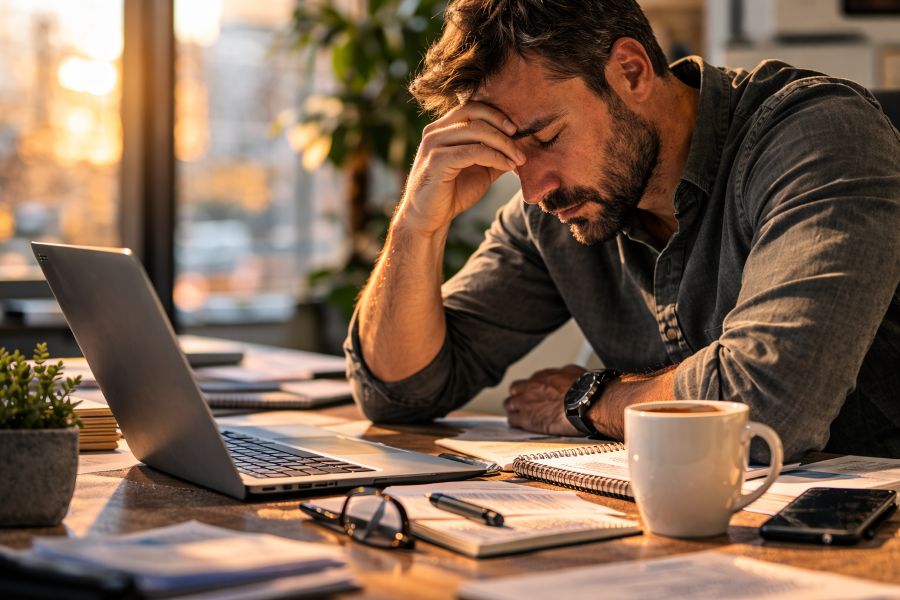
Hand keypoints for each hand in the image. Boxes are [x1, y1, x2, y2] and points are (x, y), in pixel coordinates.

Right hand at [396, 102, 526, 235]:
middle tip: (521, 148)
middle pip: (475, 114)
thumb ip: (495, 154)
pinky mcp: (437, 160)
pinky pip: (473, 151)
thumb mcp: (479, 170)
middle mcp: (435, 131)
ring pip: (476, 131)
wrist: (429, 219)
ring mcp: (434, 144)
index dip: (497, 115)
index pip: (472, 107)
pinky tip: (507, 166)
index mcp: (442, 128)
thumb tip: (521, 146)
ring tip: (518, 160)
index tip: (516, 131)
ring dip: (503, 144)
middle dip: (503, 129)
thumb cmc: (452, 193)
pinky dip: (495, 157)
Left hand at [503, 365, 586, 435]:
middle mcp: (531, 386)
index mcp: (543, 376)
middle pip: (516, 389)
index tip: (539, 395)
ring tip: (522, 416)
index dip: (533, 390)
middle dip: (520, 396)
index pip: (531, 381)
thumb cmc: (584, 391)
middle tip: (527, 404)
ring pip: (509, 404)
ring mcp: (525, 402)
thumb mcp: (575, 373)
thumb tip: (566, 374)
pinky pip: (512, 420)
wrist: (583, 404)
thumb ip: (565, 373)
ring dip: (515, 409)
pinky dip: (516, 423)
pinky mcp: (525, 419)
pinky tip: (522, 426)